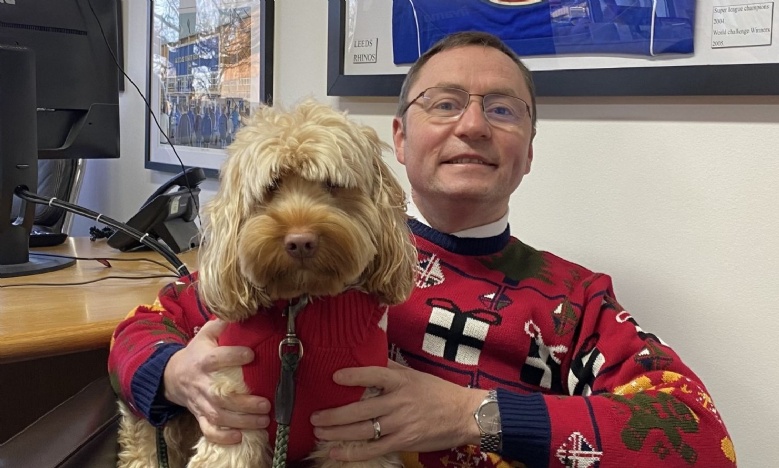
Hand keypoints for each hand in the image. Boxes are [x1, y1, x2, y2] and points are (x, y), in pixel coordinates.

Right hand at [163, 319, 269, 443]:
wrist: (172, 376)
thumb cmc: (196, 353)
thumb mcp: (206, 334)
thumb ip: (223, 324)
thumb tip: (244, 310)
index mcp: (203, 360)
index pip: (216, 359)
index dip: (233, 356)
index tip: (251, 354)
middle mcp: (201, 384)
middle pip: (221, 396)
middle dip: (244, 403)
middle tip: (266, 403)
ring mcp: (200, 403)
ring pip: (218, 416)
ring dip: (241, 421)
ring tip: (264, 420)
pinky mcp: (199, 416)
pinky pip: (208, 430)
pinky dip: (222, 437)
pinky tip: (240, 437)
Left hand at [310, 361, 486, 460]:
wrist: (464, 414)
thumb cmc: (438, 392)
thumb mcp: (414, 374)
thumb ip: (390, 368)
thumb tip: (369, 355)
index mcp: (402, 382)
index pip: (375, 375)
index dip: (354, 376)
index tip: (334, 377)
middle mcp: (399, 402)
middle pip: (360, 409)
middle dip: (333, 414)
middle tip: (314, 416)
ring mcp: (401, 424)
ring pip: (363, 430)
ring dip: (337, 432)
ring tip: (319, 432)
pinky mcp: (404, 441)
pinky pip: (374, 449)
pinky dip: (353, 452)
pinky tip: (336, 453)